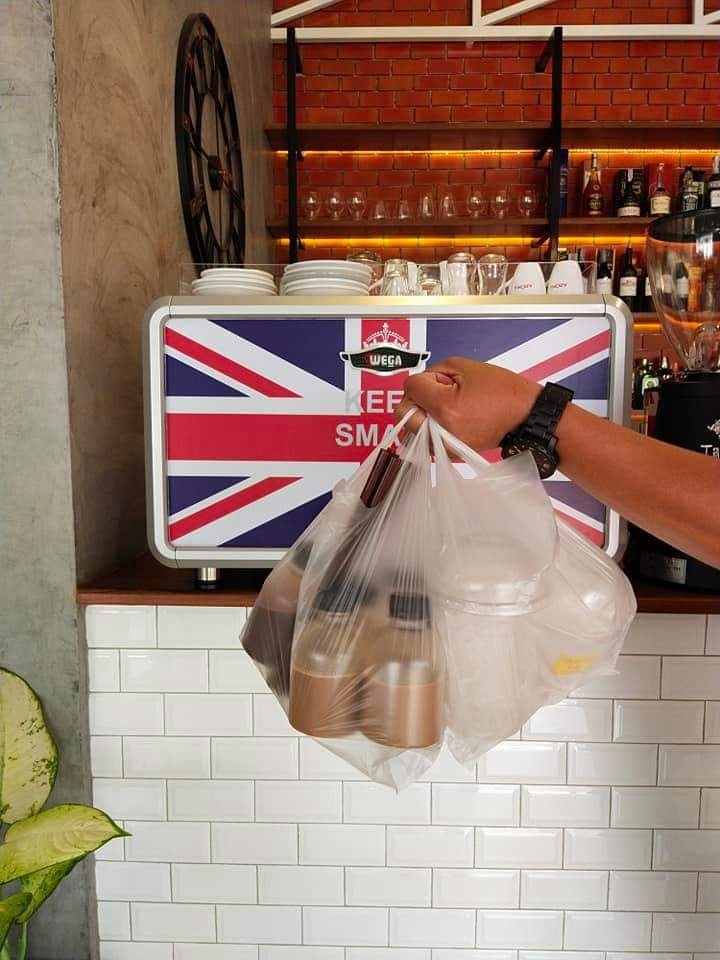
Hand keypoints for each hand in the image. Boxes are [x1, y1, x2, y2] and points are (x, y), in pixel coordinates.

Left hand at [394, 356, 540, 450]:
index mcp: (445, 407)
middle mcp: (442, 431)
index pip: (410, 389)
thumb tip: (416, 385)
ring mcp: (445, 446)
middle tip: (436, 394)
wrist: (525, 416)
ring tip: (444, 407)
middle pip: (403, 412)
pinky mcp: (450, 454)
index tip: (438, 381)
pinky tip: (447, 419)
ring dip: (420, 415)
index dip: (423, 380)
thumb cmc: (502, 391)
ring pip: (410, 429)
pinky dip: (429, 428)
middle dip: (416, 399)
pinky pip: (424, 440)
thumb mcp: (463, 366)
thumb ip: (432, 373)